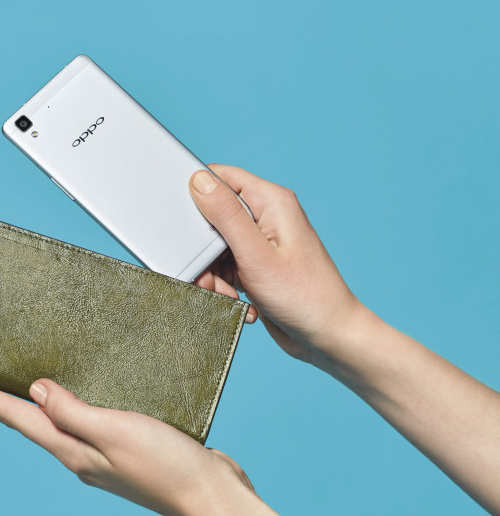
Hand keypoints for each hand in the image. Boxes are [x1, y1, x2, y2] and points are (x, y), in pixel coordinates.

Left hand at [0, 372, 316, 515]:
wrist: (214, 496)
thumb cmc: (169, 468)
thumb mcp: (114, 431)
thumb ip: (72, 411)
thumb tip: (34, 390)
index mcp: (69, 449)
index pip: (10, 415)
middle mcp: (77, 452)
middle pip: (22, 417)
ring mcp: (99, 451)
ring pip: (53, 417)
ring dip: (27, 396)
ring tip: (8, 375)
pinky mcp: (123, 446)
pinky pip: (85, 416)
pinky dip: (71, 399)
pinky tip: (77, 388)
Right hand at [189, 165, 361, 363]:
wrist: (327, 338)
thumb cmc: (304, 297)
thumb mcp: (255, 254)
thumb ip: (226, 215)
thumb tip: (199, 180)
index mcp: (272, 201)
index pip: (220, 177)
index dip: (197, 195)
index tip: (188, 224)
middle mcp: (267, 216)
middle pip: (212, 217)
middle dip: (203, 250)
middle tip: (210, 274)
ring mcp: (262, 242)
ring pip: (214, 246)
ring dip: (212, 273)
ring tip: (227, 293)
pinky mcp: (256, 264)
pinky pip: (224, 266)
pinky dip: (223, 284)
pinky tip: (239, 300)